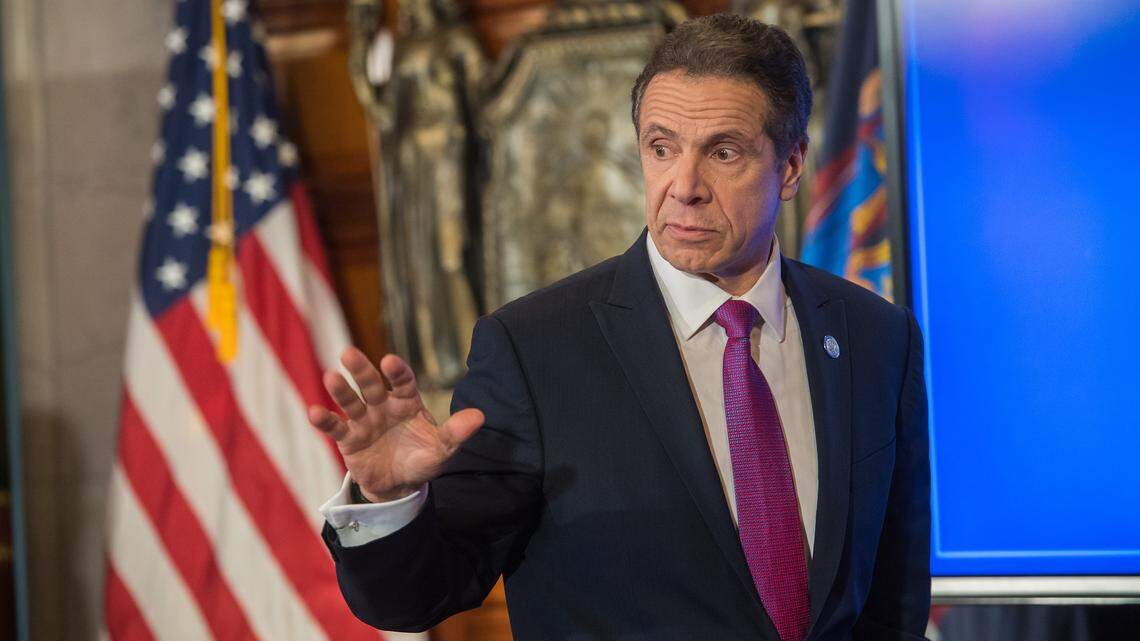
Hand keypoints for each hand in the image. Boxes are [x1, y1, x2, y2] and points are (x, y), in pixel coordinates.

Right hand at [307, 347, 484, 501]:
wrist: (399, 485)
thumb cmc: (422, 459)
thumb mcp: (442, 449)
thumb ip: (457, 432)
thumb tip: (480, 416)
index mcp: (407, 402)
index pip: (402, 381)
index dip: (396, 371)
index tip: (390, 361)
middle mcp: (383, 405)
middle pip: (371, 384)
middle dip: (361, 370)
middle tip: (348, 353)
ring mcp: (364, 420)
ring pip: (351, 401)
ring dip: (340, 390)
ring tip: (330, 377)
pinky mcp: (349, 439)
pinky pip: (336, 428)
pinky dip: (325, 420)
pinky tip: (313, 411)